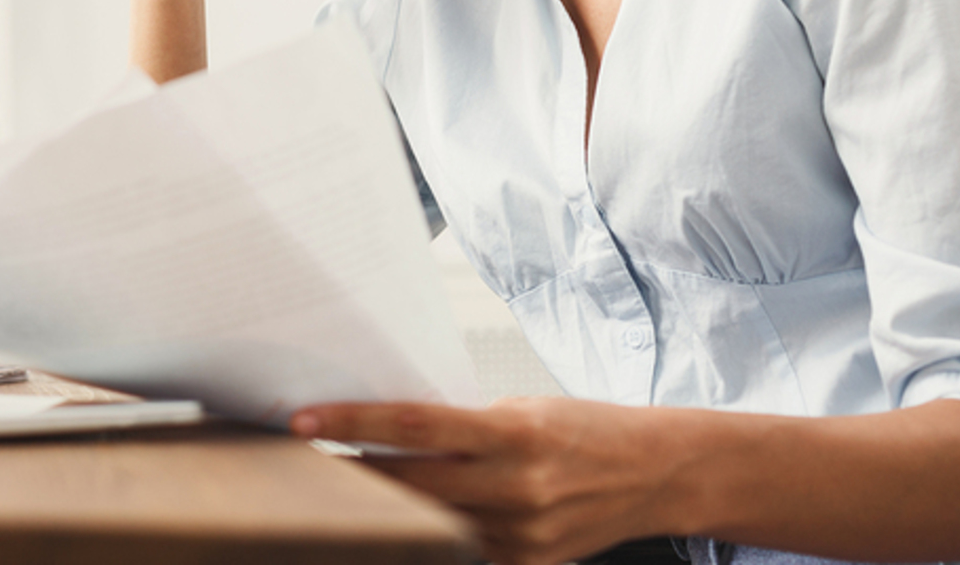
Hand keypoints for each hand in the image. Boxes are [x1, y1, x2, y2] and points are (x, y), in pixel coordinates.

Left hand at [290, 397, 686, 564]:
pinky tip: (416, 516)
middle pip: (410, 483)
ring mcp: (522, 537)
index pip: (415, 426)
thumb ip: (460, 428)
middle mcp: (518, 488)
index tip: (305, 421)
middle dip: (353, 472)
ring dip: (389, 505)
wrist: (656, 474)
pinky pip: (463, 550)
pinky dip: (436, 531)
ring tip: (351, 485)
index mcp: (515, 434)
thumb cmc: (583, 429)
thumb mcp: (521, 408)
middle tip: (302, 456)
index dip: (354, 424)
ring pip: (430, 522)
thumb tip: (386, 432)